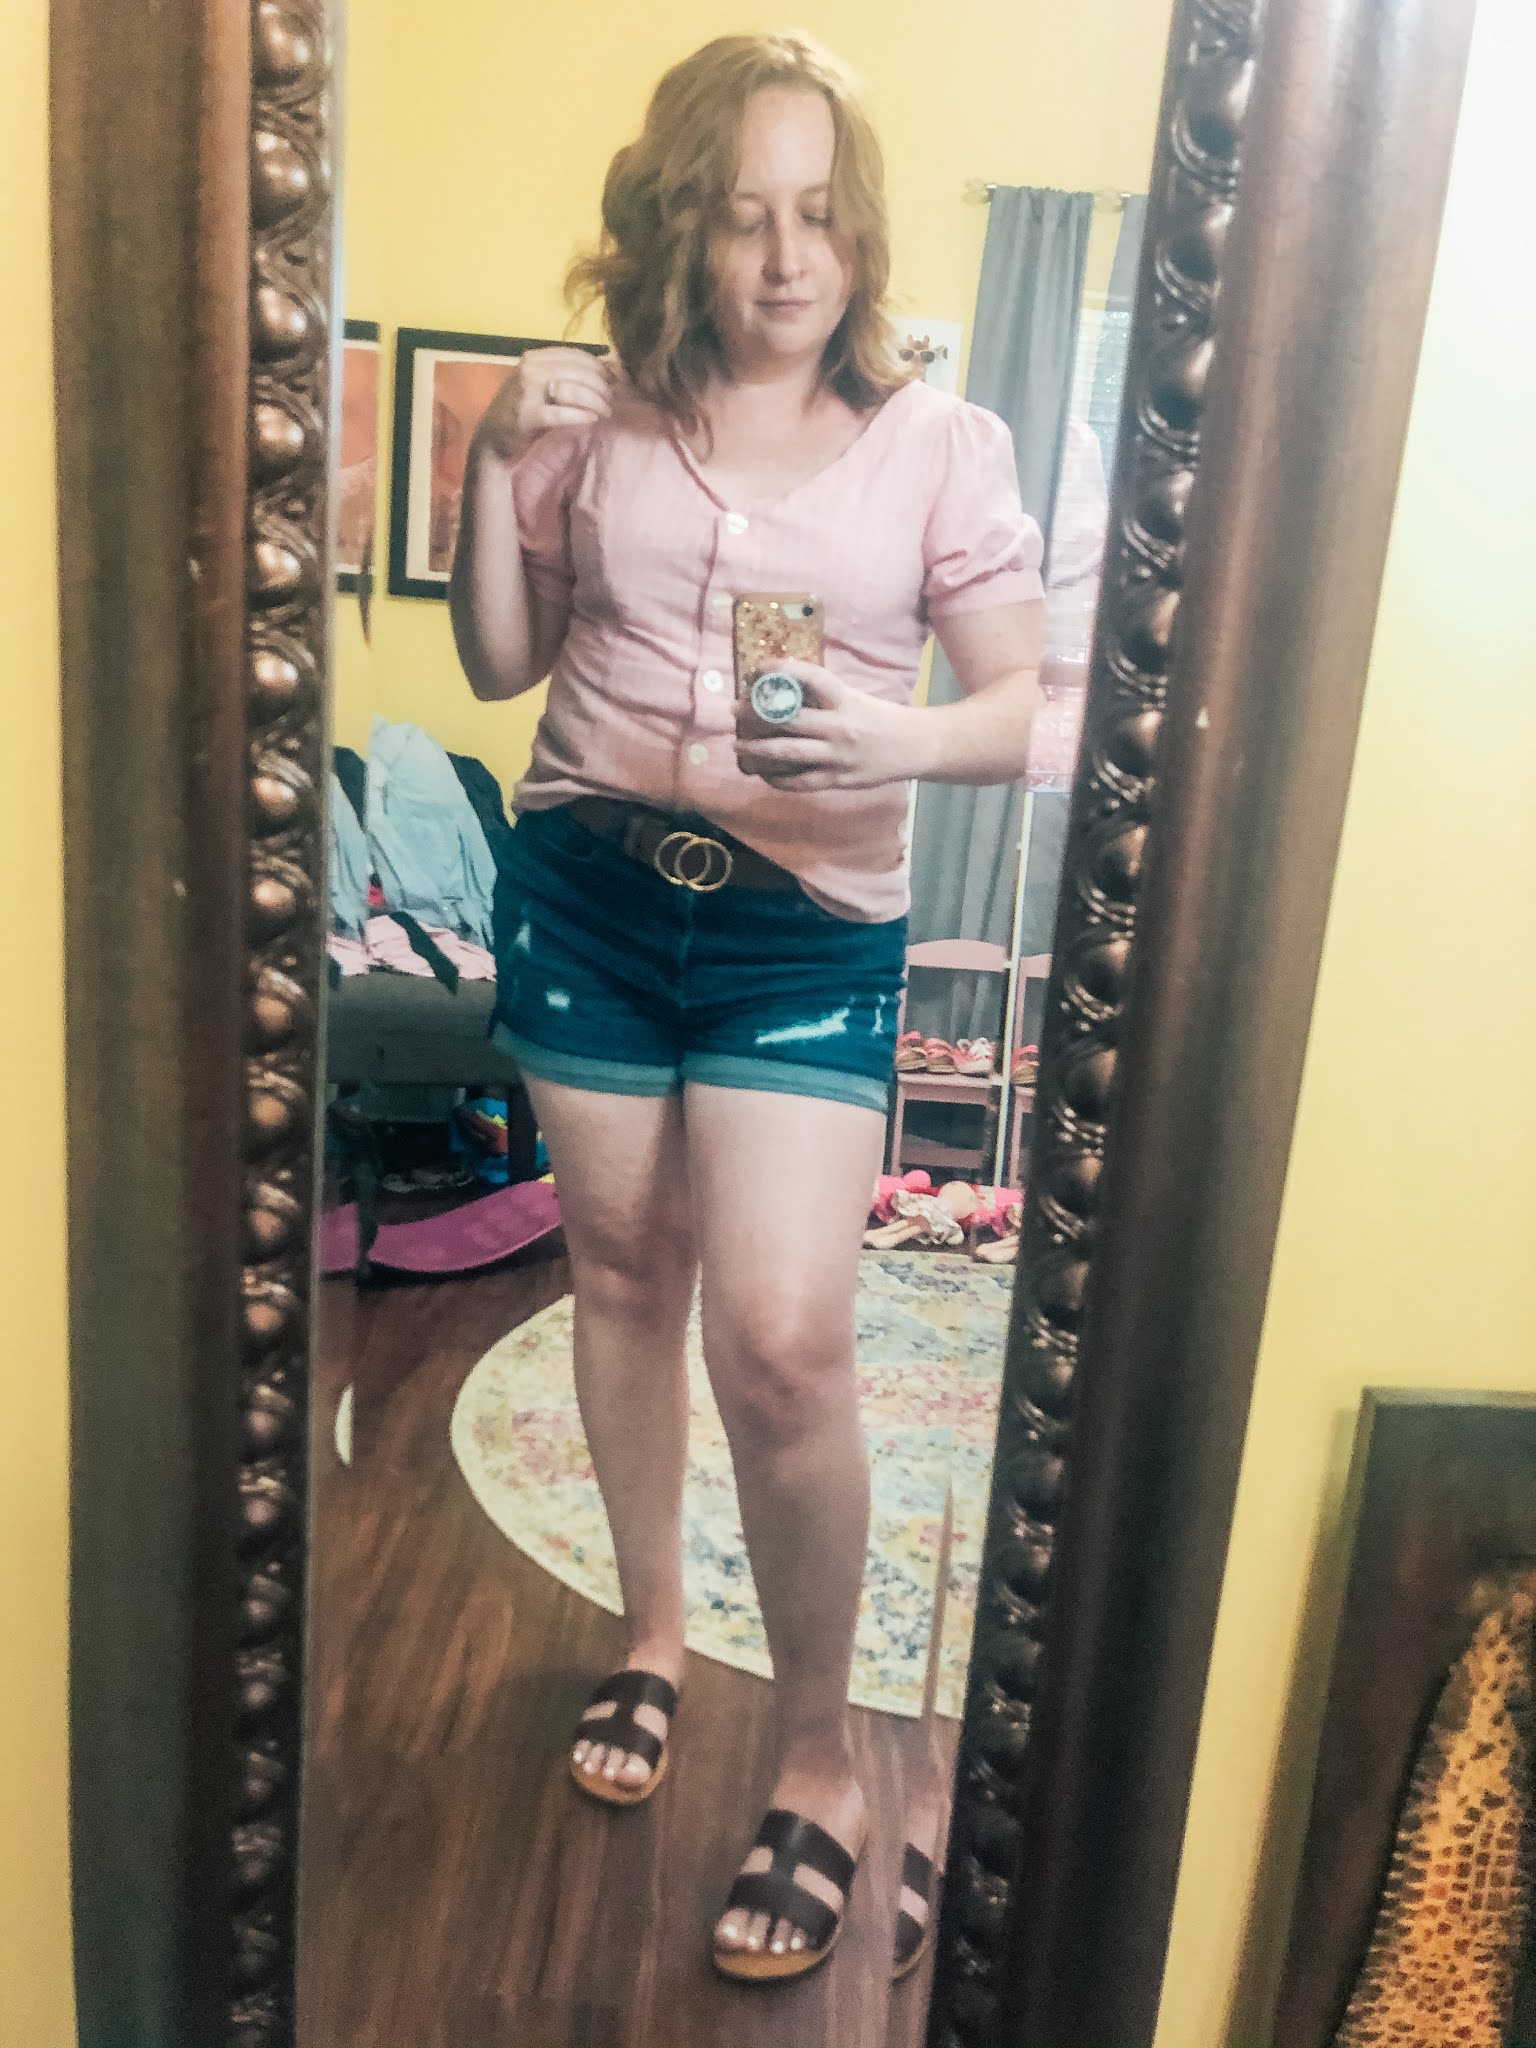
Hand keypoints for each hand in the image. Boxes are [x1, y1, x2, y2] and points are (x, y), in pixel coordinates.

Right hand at [469, 346, 624, 463]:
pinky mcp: (526, 415)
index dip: (601, 367)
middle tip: (614, 400)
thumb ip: (567, 376)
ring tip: (606, 411)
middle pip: (579, 370)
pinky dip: (580, 415)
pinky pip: (561, 413)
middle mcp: (529, 368)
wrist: (491, 439)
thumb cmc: (523, 412)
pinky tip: (592, 419)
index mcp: (535, 357)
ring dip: (596, 400)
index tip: (617, 381)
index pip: (577, 355)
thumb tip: (608, 368)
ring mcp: (526, 391)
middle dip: (602, 385)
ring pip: (573, 389)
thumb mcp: (542, 386)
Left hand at [734, 662, 929, 791]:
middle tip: (735, 711)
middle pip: (788, 719)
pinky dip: (777, 778)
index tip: (758, 669)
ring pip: (787, 753)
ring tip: (739, 747)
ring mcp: (837, 756)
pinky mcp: (837, 780)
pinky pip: (799, 782)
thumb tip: (781, 692)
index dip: (781, 669)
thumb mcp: (854, 698)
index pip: (809, 677)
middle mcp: (839, 726)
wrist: (913, 746)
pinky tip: (763, 773)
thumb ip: (822, 697)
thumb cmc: (879, 717)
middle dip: (755, 715)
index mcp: (844, 699)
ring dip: (757, 750)